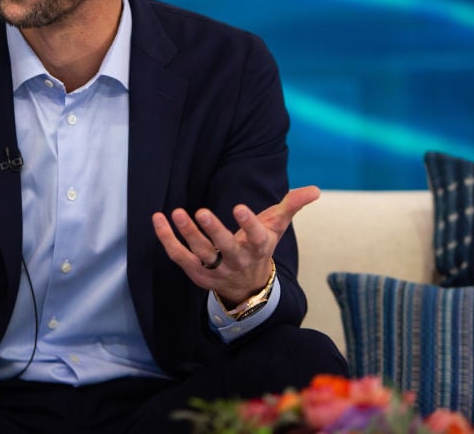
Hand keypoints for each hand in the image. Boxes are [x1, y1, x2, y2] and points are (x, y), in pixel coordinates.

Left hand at [151, 186, 319, 305]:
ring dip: (187, 233)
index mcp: (258, 248)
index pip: (256, 238)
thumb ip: (292, 205)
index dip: (248, 224)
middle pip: (225, 249)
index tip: (240, 207)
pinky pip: (179, 256)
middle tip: (202, 212)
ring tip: (177, 212)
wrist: (246, 285)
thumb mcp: (276, 226)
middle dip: (214, 232)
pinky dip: (167, 239)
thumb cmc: (260, 245)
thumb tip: (315, 189)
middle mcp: (237, 261)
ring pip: (200, 253)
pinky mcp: (197, 274)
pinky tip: (158, 219)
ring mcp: (216, 270)